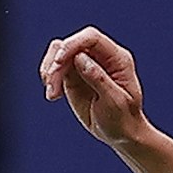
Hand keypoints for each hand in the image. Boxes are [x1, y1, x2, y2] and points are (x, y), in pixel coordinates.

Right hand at [40, 26, 154, 148]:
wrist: (120, 133)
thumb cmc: (123, 118)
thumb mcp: (114, 101)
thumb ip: (98, 78)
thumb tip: (80, 58)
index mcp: (117, 58)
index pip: (92, 38)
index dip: (72, 44)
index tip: (58, 62)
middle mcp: (101, 57)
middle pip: (72, 44)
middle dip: (57, 62)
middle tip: (52, 87)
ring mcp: (86, 64)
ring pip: (59, 52)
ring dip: (50, 70)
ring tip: (52, 94)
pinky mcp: (73, 75)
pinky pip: (55, 67)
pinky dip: (49, 77)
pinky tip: (52, 94)